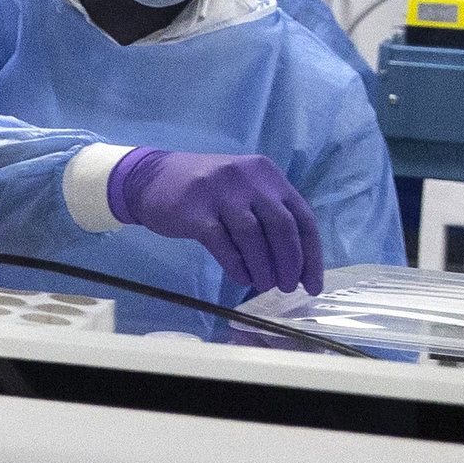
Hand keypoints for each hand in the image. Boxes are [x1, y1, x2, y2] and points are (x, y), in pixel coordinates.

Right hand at [108, 149, 324, 297]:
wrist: (151, 178)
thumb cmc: (206, 191)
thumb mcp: (243, 191)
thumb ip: (268, 217)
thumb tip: (293, 265)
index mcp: (267, 175)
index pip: (301, 217)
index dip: (311, 255)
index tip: (312, 284)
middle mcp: (248, 178)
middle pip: (282, 227)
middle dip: (289, 264)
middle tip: (286, 287)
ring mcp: (221, 192)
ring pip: (253, 237)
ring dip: (263, 268)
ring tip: (263, 285)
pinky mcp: (195, 211)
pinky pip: (223, 244)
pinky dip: (237, 266)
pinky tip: (242, 278)